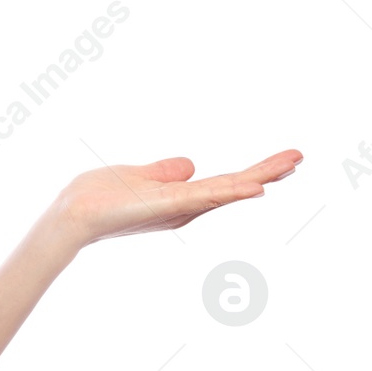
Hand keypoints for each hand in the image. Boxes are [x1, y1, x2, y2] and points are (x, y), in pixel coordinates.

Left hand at [53, 149, 302, 249]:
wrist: (72, 213)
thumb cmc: (97, 196)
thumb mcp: (138, 175)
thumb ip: (164, 171)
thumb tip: (190, 164)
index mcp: (181, 198)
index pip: (225, 182)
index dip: (254, 171)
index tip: (285, 159)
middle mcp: (185, 207)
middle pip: (233, 186)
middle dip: (266, 172)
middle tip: (299, 157)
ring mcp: (178, 208)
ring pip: (225, 191)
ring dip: (256, 177)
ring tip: (287, 166)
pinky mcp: (166, 206)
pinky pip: (203, 197)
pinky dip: (228, 192)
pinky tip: (253, 187)